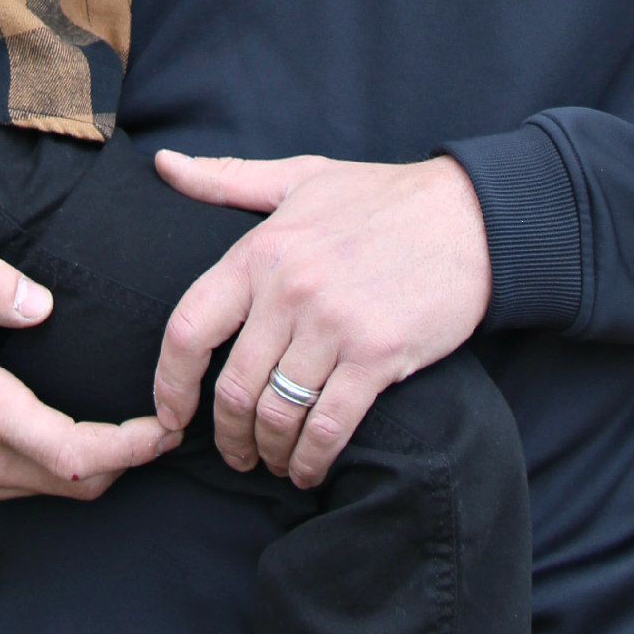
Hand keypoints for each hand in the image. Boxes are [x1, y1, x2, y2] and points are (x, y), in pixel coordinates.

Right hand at [0, 250, 179, 502]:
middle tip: (169, 418)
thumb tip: (42, 304)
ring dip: (96, 467)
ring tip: (134, 426)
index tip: (169, 422)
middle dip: (128, 459)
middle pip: (74, 482)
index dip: (131, 447)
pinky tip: (75, 433)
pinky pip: (22, 489)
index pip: (73, 453)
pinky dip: (61, 470)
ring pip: (50, 491)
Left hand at [149, 151, 491, 489]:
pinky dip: (311, 460)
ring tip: (272, 462)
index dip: (169, 384)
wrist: (470, 215)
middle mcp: (289, 289)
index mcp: (261, 250)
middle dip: (227, 435)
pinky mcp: (378, 355)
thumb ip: (227, 178)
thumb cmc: (381, 197)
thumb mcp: (300, 177)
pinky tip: (309, 469)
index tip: (170, 415)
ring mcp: (334, 325)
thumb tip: (163, 164)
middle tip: (234, 454)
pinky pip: (328, 426)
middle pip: (233, 388)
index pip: (189, 328)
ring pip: (278, 414)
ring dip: (269, 452)